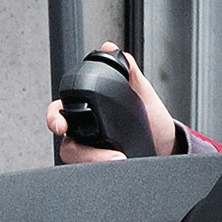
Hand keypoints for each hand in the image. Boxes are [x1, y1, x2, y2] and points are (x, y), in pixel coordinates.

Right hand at [48, 49, 176, 163]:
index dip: (55, 118)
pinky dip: (102, 170)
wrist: (166, 145)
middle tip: (99, 153)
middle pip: (68, 145)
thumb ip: (127, 71)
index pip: (60, 112)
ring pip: (80, 162)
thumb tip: (111, 48)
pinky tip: (119, 164)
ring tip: (120, 158)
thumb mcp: (142, 92)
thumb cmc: (150, 119)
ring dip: (97, 161)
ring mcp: (93, 155)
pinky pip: (93, 173)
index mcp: (87, 112)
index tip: (60, 124)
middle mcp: (84, 135)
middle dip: (79, 152)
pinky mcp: (102, 170)